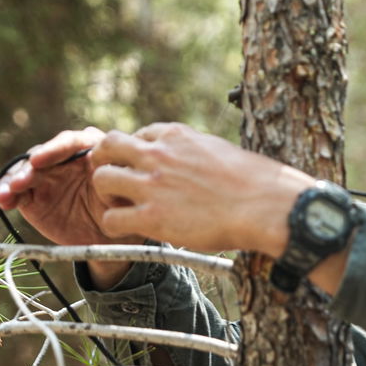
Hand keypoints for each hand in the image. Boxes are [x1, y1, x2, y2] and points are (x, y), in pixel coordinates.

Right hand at [0, 127, 145, 287]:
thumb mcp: (125, 197)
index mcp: (91, 149)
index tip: (39, 160)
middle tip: (20, 182)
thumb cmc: (120, 210)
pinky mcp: (32, 193)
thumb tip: (113, 175)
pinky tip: (3, 202)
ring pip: (25, 170)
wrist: (108, 235)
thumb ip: (118, 184)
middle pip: (44, 154)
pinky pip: (15, 190)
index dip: (55, 149)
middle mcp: (65, 157)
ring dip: (14, 181)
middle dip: (30, 167)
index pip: (72, 142)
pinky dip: (7, 194)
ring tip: (7, 195)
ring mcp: (46, 174)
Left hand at [89, 122, 312, 256]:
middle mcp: (159, 155)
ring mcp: (152, 185)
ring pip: (101, 180)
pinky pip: (111, 220)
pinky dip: (114, 225)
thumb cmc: (255, 182)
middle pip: (108, 146)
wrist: (264, 205)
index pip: (139, 135)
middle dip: (106, 162)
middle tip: (116, 180)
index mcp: (177, 135)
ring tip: (122, 206)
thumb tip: (195, 164)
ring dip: (106, 194)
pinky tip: (129, 230)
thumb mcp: (221, 151)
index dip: (137, 153)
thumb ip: (196, 153)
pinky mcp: (152, 217)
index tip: (146, 169)